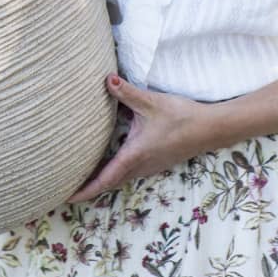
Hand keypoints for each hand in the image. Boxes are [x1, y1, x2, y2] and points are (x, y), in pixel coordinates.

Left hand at [66, 75, 213, 202]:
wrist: (211, 128)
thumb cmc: (181, 117)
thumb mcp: (151, 103)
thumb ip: (127, 92)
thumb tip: (107, 79)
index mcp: (134, 155)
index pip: (104, 178)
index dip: (85, 189)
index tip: (66, 197)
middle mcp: (140, 166)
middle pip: (109, 183)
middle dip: (88, 188)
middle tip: (66, 189)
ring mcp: (150, 166)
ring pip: (120, 178)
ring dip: (102, 181)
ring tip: (83, 180)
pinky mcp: (156, 161)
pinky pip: (129, 173)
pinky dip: (114, 174)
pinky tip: (109, 164)